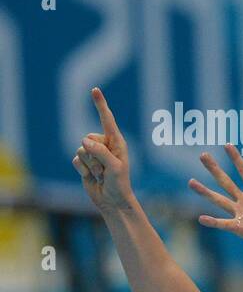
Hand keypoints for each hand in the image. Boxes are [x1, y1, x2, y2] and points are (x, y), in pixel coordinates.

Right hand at [73, 88, 133, 211]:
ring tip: (101, 174)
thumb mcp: (114, 168)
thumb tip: (84, 141)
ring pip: (80, 150)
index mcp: (117, 142)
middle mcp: (105, 145)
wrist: (112, 201)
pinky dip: (82, 170)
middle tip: (105, 169)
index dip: (100, 105)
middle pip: (88, 138)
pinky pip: (75, 160)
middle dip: (94, 155)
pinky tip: (92, 177)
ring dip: (89, 165)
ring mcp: (94, 154)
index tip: (95, 90)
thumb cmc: (119, 184)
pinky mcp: (84, 163)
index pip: (107, 120)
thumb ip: (101, 152)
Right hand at [189, 143, 242, 265]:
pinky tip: (201, 217)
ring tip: (190, 182)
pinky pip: (225, 224)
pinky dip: (214, 221)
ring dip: (205, 192)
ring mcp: (242, 216)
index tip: (227, 144)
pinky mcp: (242, 229)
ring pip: (220, 200)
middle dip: (215, 168)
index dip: (236, 159)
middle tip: (201, 154)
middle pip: (227, 182)